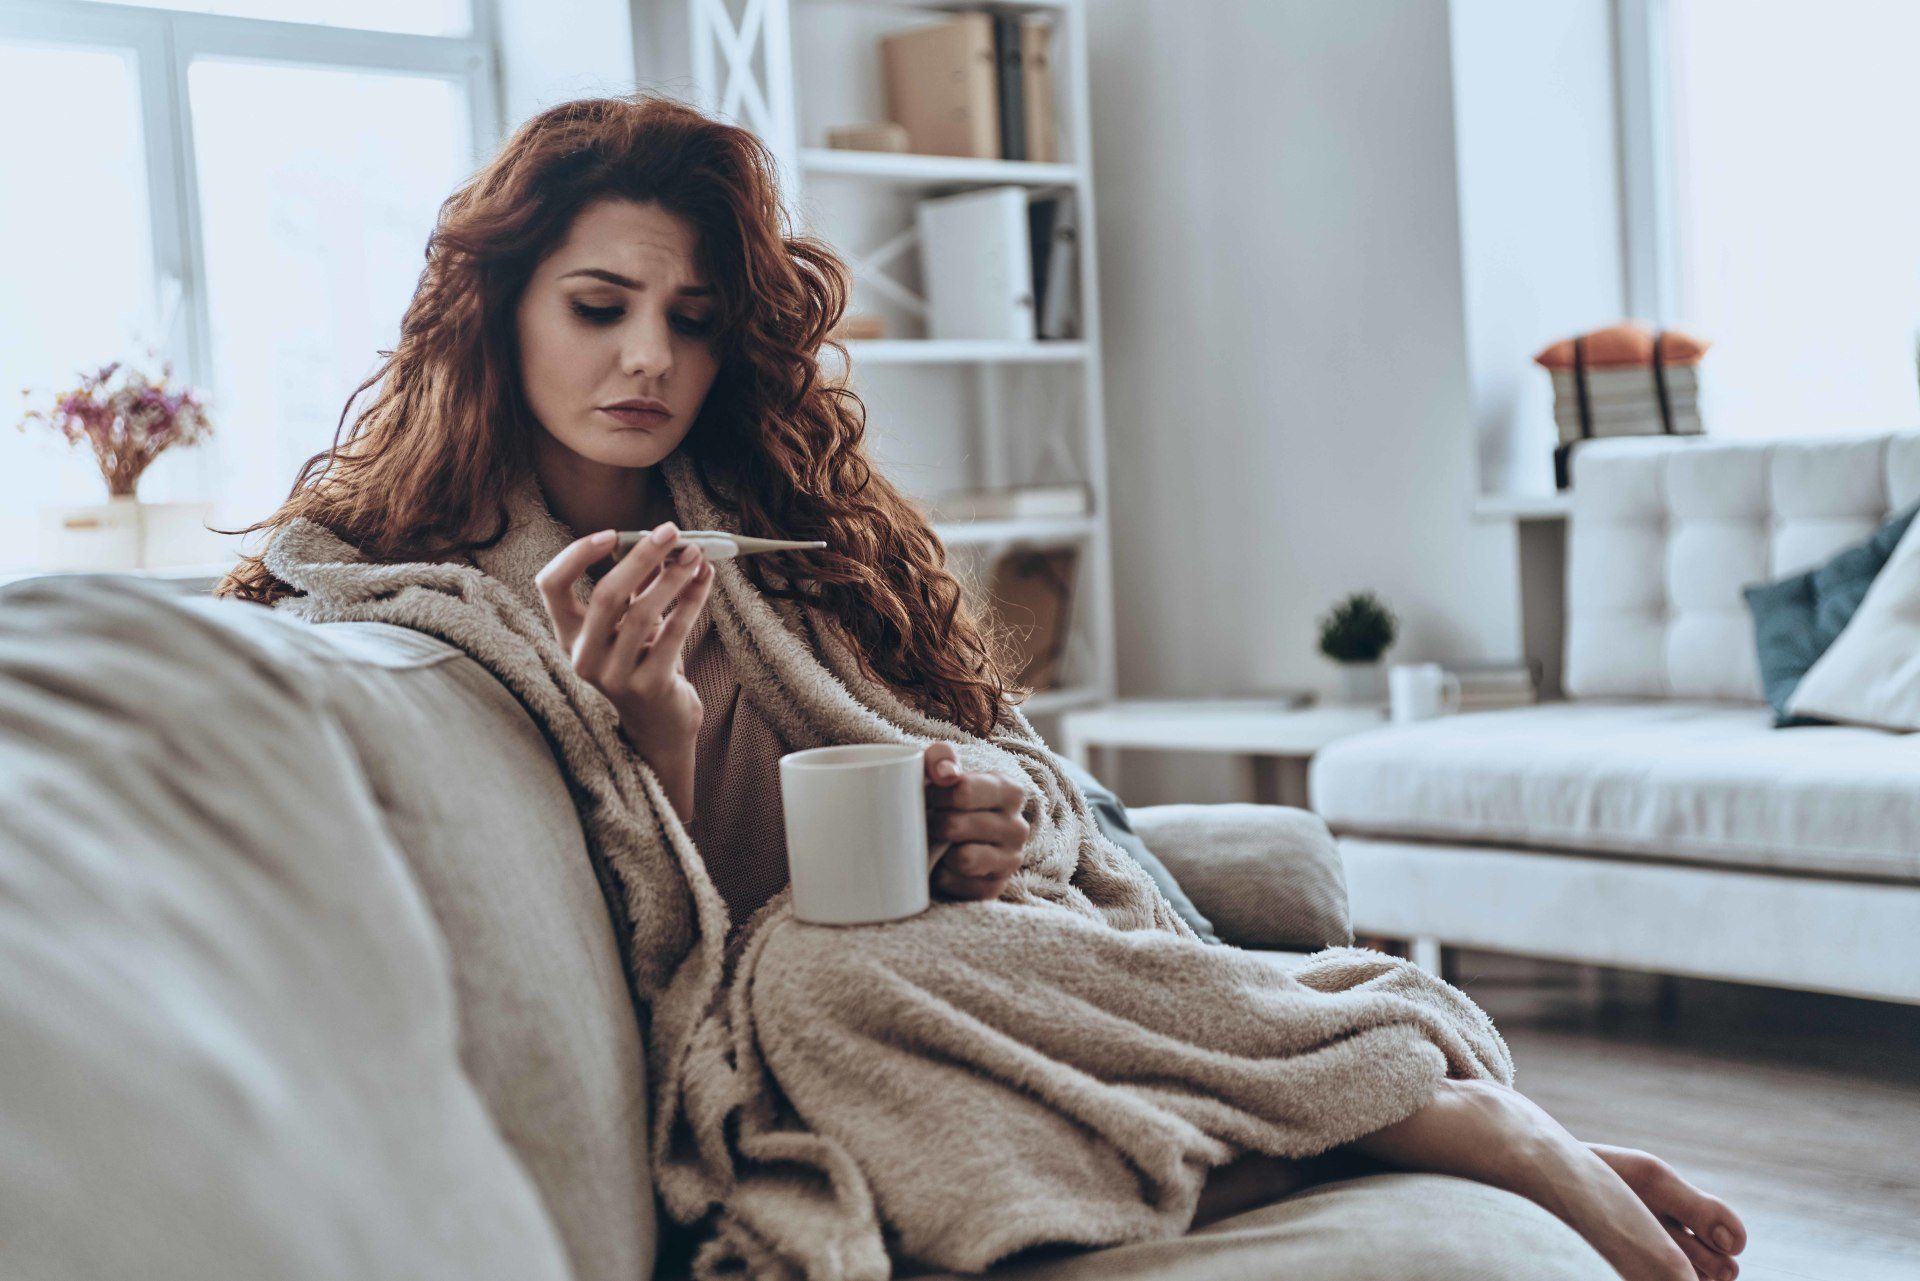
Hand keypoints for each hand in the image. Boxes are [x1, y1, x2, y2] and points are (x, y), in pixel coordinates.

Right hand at [534, 521, 712, 766]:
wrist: (661, 723)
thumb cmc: (645, 660)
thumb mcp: (632, 622)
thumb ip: (637, 584)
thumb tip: (656, 538)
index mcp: (569, 635)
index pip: (551, 585)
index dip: (576, 555)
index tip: (612, 533)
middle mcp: (584, 656)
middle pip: (605, 595)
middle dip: (641, 556)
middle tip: (671, 531)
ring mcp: (614, 676)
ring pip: (642, 613)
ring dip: (673, 577)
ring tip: (696, 555)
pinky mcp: (649, 687)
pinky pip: (673, 633)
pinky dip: (691, 601)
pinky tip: (705, 580)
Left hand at [923, 743, 1028, 901]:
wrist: (951, 832)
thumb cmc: (946, 796)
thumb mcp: (943, 768)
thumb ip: (941, 757)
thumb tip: (946, 773)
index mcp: (1009, 791)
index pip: (963, 791)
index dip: (934, 795)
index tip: (925, 796)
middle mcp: (1017, 827)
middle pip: (956, 826)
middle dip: (931, 824)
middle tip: (923, 821)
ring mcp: (1011, 860)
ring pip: (964, 859)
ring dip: (939, 852)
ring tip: (933, 842)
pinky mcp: (997, 887)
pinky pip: (963, 886)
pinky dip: (945, 877)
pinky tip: (941, 865)